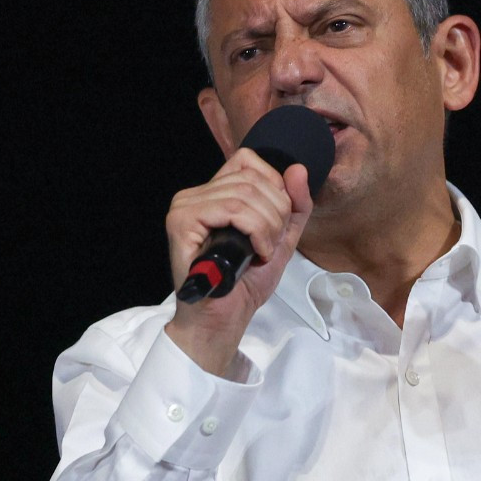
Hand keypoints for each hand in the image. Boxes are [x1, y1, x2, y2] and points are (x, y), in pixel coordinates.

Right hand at [164, 148, 313, 376]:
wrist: (223, 318)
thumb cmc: (244, 283)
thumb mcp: (281, 238)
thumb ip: (295, 204)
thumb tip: (297, 169)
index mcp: (215, 193)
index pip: (249, 162)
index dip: (274, 188)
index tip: (276, 223)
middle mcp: (196, 194)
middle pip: (253, 179)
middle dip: (276, 214)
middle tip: (270, 244)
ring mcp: (186, 206)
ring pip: (245, 194)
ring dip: (268, 226)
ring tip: (262, 251)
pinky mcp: (182, 220)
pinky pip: (232, 209)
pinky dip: (255, 231)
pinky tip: (253, 252)